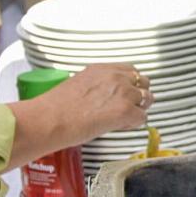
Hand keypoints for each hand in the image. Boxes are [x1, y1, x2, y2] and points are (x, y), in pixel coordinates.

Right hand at [7, 63, 150, 165]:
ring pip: (147, 99)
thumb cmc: (55, 108)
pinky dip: (133, 124)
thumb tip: (105, 96)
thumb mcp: (78, 85)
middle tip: (126, 108)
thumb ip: (97, 86)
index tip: (124, 94)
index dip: (130, 84)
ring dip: (138, 109)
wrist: (48, 120)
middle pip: (143, 82)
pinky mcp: (126, 111)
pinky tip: (118, 127)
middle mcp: (116, 77)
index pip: (130, 71)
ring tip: (121, 119)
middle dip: (138, 95)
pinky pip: (142, 118)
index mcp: (102, 69)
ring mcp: (123, 93)